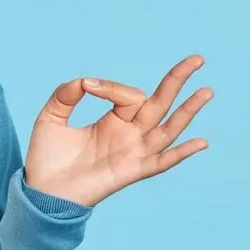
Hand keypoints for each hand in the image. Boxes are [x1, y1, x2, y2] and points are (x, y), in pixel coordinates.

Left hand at [24, 54, 212, 207]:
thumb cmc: (46, 158)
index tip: (87, 87)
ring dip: (188, 111)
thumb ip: (64, 95)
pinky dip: (181, 154)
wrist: (42, 191)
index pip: (128, 94)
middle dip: (177, 80)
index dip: (111, 86)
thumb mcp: (51, 118)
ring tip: (206, 90)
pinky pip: (162, 162)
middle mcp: (129, 134)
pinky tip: (201, 142)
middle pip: (160, 103)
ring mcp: (134, 153)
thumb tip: (84, 81)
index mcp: (113, 120)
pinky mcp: (132, 172)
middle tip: (198, 58)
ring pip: (168, 128)